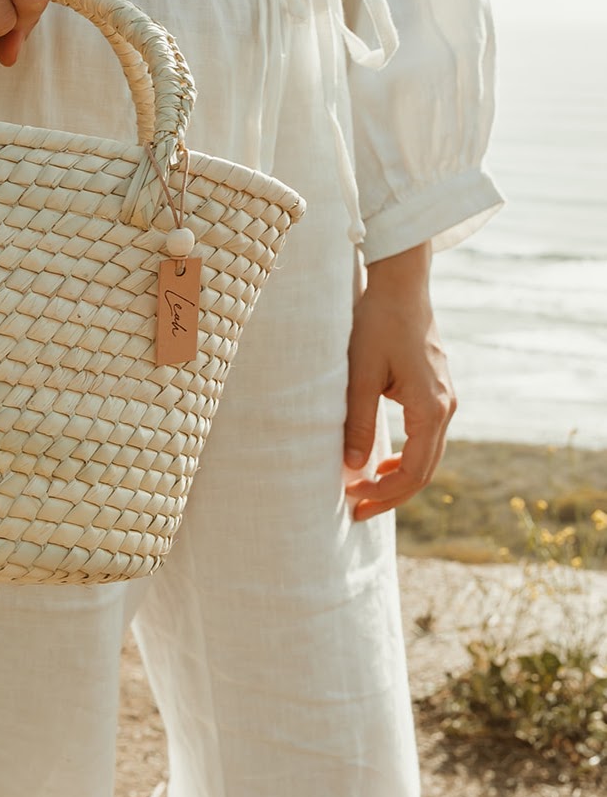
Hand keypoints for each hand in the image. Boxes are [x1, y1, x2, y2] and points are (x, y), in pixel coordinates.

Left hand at [343, 242, 455, 521]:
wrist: (400, 285)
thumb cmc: (376, 324)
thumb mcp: (359, 374)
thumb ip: (358, 423)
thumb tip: (353, 469)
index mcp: (431, 409)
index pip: (413, 472)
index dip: (383, 494)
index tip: (352, 502)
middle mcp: (446, 408)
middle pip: (424, 471)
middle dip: (390, 495)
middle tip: (356, 511)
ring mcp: (445, 399)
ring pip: (427, 455)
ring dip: (397, 478)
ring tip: (364, 491)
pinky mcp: (436, 390)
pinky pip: (425, 437)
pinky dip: (404, 456)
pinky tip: (380, 461)